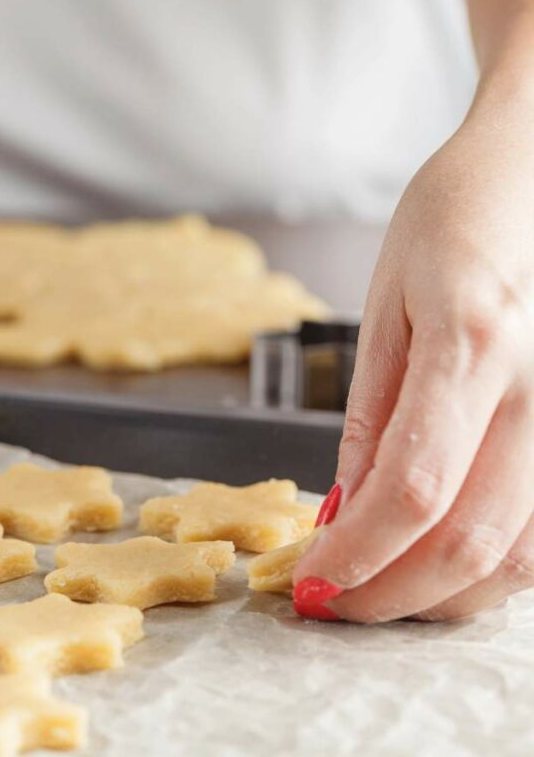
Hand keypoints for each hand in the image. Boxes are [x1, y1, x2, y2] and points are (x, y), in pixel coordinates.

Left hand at [293, 102, 533, 621]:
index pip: (411, 491)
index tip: (311, 582)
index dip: (357, 555)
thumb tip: (345, 508)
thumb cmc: (458, 219)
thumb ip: (371, 414)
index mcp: (473, 343)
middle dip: (390, 595)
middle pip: (472, 540)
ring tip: (382, 592)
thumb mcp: (387, 304)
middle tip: (334, 604)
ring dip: (445, 595)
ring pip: (525, 555)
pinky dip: (497, 567)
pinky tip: (446, 562)